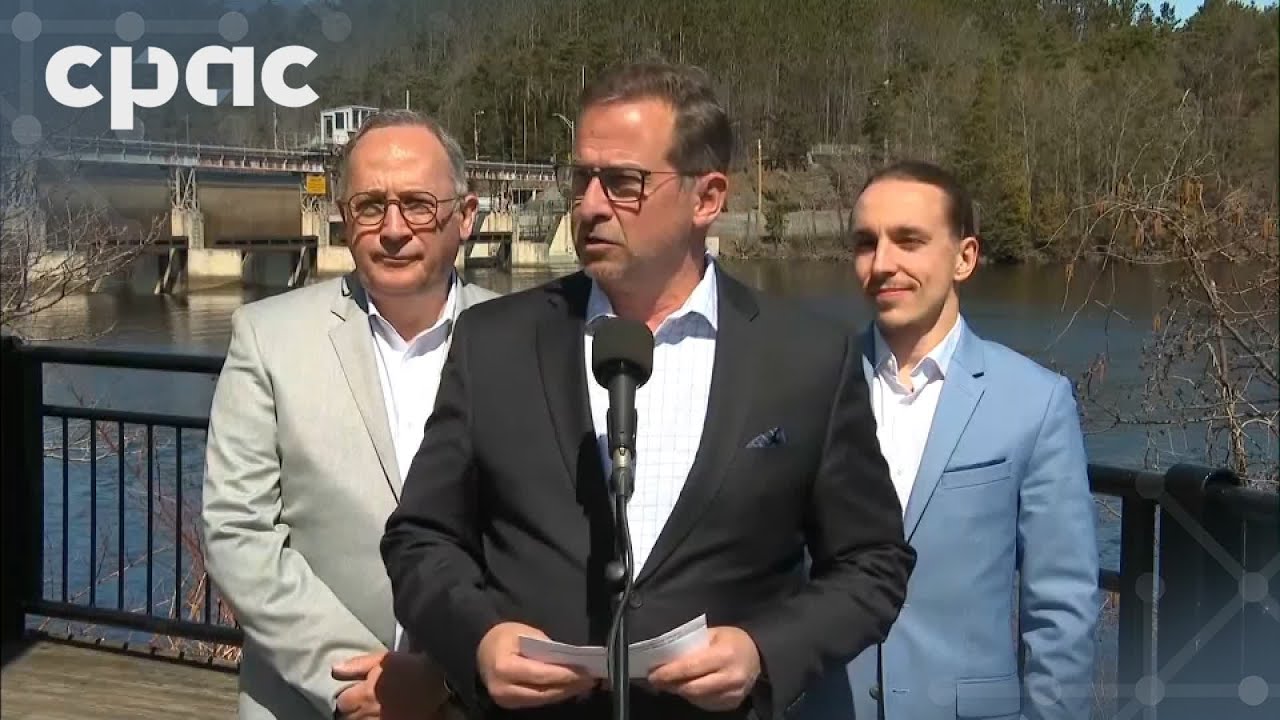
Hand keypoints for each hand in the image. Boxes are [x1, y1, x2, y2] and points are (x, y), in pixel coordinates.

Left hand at [332, 650, 448, 719]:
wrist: (438, 680)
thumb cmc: (410, 666)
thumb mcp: (382, 660)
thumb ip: (356, 666)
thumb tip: (335, 669)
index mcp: (363, 695)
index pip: (342, 703)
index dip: (349, 697)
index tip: (357, 694)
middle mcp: (369, 714)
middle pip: (350, 719)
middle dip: (355, 711)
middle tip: (367, 703)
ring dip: (366, 717)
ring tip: (377, 709)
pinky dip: (379, 719)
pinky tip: (387, 714)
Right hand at [476, 622, 596, 708]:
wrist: (482, 648)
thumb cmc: (505, 636)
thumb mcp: (525, 633)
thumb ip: (546, 648)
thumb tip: (570, 661)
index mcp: (505, 667)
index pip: (541, 675)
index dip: (565, 675)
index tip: (586, 672)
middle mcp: (503, 688)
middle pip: (543, 692)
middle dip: (569, 687)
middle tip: (590, 680)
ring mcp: (505, 700)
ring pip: (542, 700)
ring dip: (565, 693)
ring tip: (584, 685)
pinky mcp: (510, 704)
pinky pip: (537, 701)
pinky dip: (554, 694)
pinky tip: (569, 688)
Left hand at [647, 627, 760, 711]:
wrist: (759, 657)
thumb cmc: (733, 641)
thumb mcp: (713, 634)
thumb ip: (692, 646)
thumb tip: (666, 657)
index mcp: (724, 655)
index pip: (690, 668)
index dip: (668, 673)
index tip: (652, 673)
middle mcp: (730, 677)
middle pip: (692, 688)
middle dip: (670, 684)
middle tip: (656, 680)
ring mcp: (733, 693)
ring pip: (697, 699)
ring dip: (680, 691)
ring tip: (669, 683)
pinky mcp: (732, 703)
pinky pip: (706, 704)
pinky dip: (693, 697)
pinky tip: (687, 687)